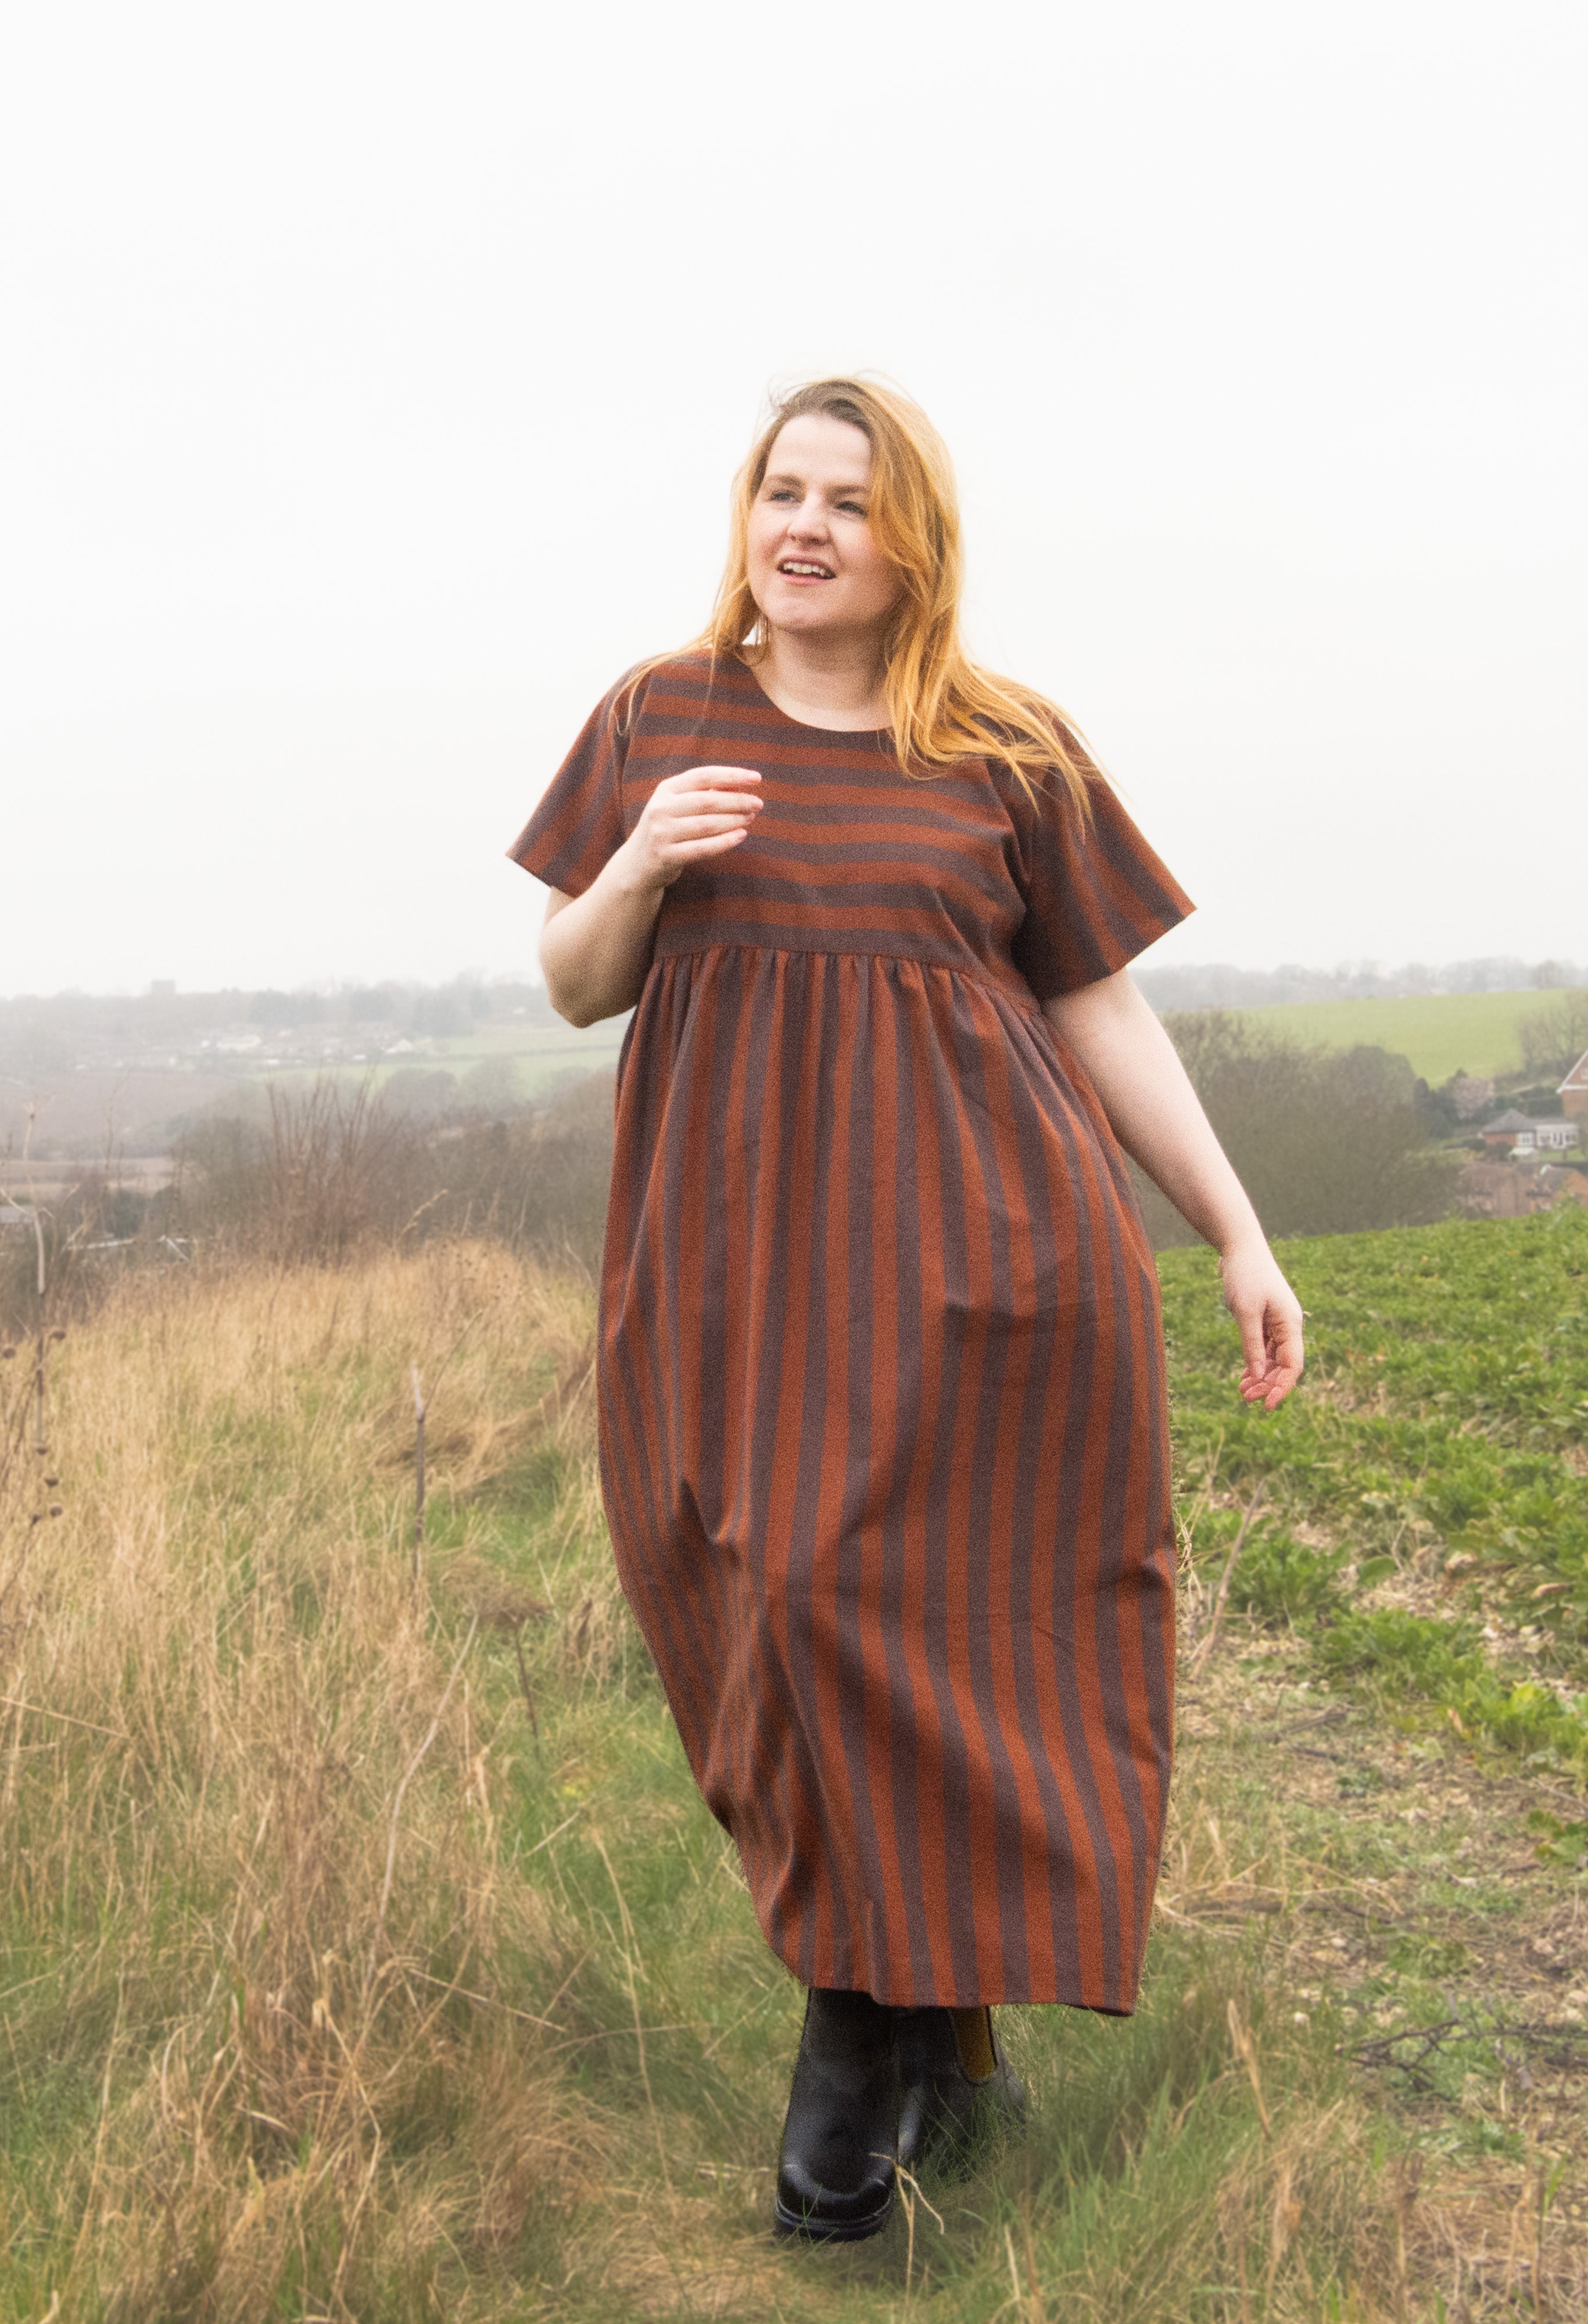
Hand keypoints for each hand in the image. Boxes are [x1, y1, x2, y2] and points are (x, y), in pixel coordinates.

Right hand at [616, 766, 762, 891]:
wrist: (637, 864)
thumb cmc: (668, 829)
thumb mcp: (679, 806)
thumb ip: (706, 794)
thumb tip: (741, 786)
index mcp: (665, 790)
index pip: (702, 776)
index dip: (731, 775)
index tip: (756, 778)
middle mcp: (660, 808)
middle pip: (707, 801)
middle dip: (737, 801)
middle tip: (758, 803)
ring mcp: (662, 833)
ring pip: (707, 824)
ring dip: (733, 820)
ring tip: (750, 818)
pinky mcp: (666, 856)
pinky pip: (702, 848)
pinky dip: (724, 842)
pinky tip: (741, 836)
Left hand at [1218, 1239, 1304, 1411]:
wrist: (1239, 1247)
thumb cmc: (1245, 1276)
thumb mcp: (1245, 1312)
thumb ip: (1252, 1345)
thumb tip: (1258, 1376)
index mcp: (1290, 1324)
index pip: (1293, 1365)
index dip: (1282, 1387)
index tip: (1267, 1405)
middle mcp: (1288, 1325)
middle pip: (1284, 1365)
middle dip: (1268, 1384)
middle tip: (1246, 1399)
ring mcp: (1277, 1322)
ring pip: (1274, 1358)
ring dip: (1260, 1376)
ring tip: (1243, 1392)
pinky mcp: (1265, 1319)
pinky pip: (1265, 1348)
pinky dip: (1256, 1362)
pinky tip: (1245, 1377)